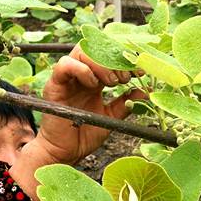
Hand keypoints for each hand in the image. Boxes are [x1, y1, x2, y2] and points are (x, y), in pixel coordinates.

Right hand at [35, 44, 146, 164]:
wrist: (64, 152)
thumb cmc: (83, 135)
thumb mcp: (111, 117)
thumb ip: (125, 103)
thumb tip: (146, 91)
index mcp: (94, 79)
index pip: (108, 56)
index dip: (125, 59)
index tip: (140, 71)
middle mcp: (80, 74)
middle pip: (96, 48)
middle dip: (114, 59)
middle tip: (125, 78)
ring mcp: (67, 78)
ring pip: (82, 51)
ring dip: (101, 64)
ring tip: (111, 82)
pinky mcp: (54, 84)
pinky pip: (65, 64)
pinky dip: (82, 70)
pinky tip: (93, 84)